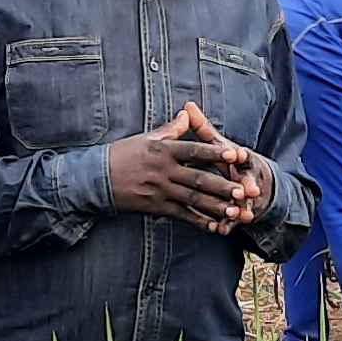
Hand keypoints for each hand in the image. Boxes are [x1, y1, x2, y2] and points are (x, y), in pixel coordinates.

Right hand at [109, 104, 265, 229]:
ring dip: (215, 206)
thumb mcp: (147, 138)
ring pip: (193, 198)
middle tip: (244, 190)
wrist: (97, 178)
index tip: (236, 153)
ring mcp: (160, 190)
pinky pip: (181, 214)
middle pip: (199, 178)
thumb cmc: (122, 154)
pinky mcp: (156, 206)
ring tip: (235, 211)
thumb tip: (188, 114)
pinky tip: (214, 226)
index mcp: (164, 150)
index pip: (195, 150)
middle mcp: (164, 171)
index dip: (216, 152)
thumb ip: (171, 129)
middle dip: (223, 185)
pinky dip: (198, 221)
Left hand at [172, 103, 275, 214]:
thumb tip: (187, 106)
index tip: (238, 154)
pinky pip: (233, 218)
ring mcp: (245, 196)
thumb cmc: (232, 160)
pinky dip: (228, 224)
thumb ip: (203, 128)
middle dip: (248, 185)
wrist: (256, 184)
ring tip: (242, 216)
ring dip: (242, 208)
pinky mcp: (238, 210)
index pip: (242, 154)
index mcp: (241, 157)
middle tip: (249, 190)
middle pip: (248, 180)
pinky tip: (222, 230)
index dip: (239, 154)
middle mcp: (246, 176)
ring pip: (244, 202)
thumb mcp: (219, 144)